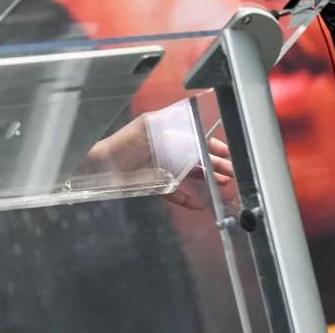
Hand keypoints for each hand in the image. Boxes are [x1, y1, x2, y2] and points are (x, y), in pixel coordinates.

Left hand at [83, 113, 233, 210]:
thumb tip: (200, 141)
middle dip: (215, 162)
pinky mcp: (154, 183)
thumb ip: (177, 134)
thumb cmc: (125, 143)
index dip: (211, 142)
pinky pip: (174, 192)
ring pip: (189, 173)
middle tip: (231, 172)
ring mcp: (161, 166)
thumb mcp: (152, 130)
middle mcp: (165, 147)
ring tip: (223, 184)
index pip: (194, 134)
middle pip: (196, 155)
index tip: (227, 152)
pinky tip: (199, 204)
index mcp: (165, 130)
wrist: (103, 166)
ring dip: (207, 178)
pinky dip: (187, 198)